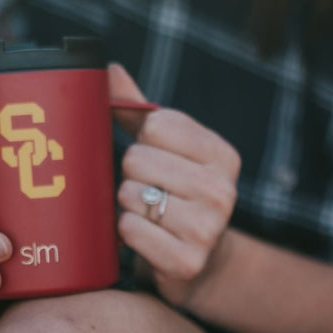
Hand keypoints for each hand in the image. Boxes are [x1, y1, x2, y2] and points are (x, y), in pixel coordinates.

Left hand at [111, 64, 239, 307]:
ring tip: (147, 214)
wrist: (202, 263)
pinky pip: (130, 229)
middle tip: (147, 191)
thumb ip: (138, 109)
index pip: (156, 124)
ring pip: (129, 195)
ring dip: (127, 205)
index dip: (142, 141)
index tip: (156, 158)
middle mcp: (223, 189)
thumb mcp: (166, 150)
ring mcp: (208, 228)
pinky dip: (126, 233)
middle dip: (130, 175)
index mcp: (222, 155)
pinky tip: (146, 237)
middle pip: (137, 159)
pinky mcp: (187, 261)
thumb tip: (109, 69)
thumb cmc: (174, 194)